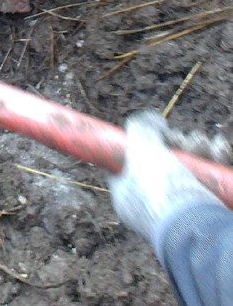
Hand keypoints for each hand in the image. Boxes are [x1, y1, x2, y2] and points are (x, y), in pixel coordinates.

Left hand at [108, 111, 217, 245]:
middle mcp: (151, 203)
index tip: (154, 131)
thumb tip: (153, 120)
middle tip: (184, 140)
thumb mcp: (138, 147)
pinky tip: (220, 149)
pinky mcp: (204, 210)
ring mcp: (179, 208)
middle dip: (178, 144)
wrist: (193, 225)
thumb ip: (139, 126)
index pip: (127, 163)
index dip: (140, 142)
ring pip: (190, 167)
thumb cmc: (159, 188)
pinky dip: (216, 160)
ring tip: (203, 145)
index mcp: (127, 195)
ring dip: (199, 149)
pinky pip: (210, 178)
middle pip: (163, 161)